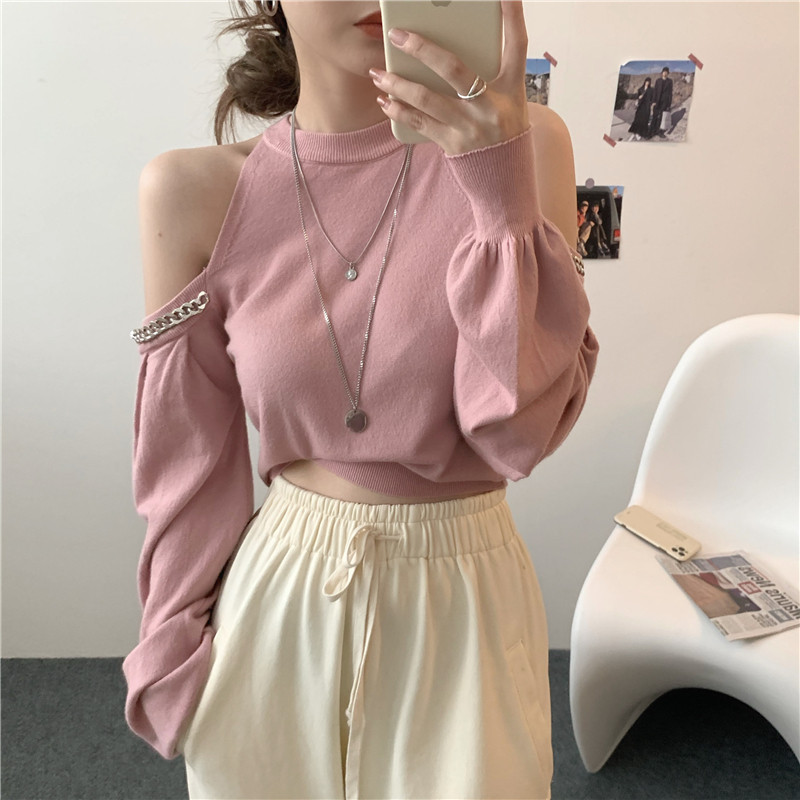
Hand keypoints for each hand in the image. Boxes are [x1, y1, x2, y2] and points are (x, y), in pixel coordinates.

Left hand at [369, 0, 529, 155]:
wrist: (504, 180)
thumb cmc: (503, 131)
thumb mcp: (508, 99)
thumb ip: (488, 73)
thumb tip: (446, 51)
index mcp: (512, 87)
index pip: (517, 43)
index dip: (512, 14)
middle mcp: (492, 105)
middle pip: (454, 69)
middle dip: (422, 49)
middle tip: (396, 35)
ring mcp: (471, 127)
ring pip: (427, 98)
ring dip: (398, 84)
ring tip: (378, 72)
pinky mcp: (454, 145)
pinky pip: (420, 123)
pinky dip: (399, 111)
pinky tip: (385, 100)